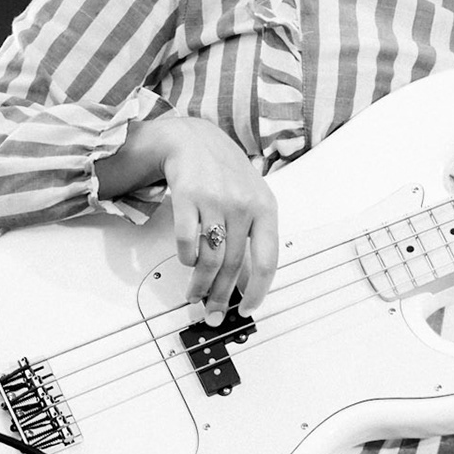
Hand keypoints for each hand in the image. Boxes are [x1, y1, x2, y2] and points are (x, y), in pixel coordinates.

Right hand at [110, 115, 279, 323]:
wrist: (195, 141)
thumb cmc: (227, 175)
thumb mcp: (253, 199)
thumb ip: (255, 235)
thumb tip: (249, 282)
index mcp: (266, 209)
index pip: (267, 261)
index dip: (257, 291)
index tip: (247, 309)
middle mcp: (243, 205)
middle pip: (234, 265)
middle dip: (221, 295)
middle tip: (213, 312)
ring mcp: (216, 201)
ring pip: (210, 258)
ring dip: (200, 284)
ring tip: (195, 296)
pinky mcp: (189, 197)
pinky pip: (187, 241)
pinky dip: (186, 259)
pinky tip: (187, 263)